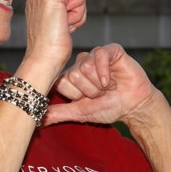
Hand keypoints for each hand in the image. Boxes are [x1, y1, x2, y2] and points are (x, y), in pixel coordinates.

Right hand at [19, 0, 86, 87]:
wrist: (43, 60)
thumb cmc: (51, 48)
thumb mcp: (58, 21)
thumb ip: (65, 6)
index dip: (72, 12)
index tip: (59, 26)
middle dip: (76, 12)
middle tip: (61, 28)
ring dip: (77, 14)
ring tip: (61, 27)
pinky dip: (78, 11)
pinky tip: (65, 23)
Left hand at [43, 44, 158, 125]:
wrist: (133, 106)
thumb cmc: (108, 108)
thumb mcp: (80, 113)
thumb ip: (59, 113)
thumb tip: (37, 121)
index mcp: (71, 77)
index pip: (61, 82)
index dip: (77, 95)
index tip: (88, 100)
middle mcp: (81, 64)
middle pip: (74, 74)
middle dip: (90, 90)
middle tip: (101, 93)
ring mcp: (94, 56)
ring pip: (85, 66)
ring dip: (100, 83)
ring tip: (109, 86)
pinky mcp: (110, 50)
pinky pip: (99, 55)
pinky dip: (105, 72)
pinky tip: (112, 80)